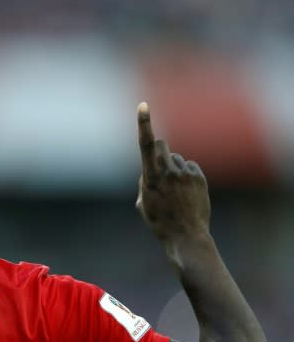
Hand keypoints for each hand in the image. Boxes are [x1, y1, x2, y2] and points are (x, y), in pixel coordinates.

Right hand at [136, 102, 209, 242]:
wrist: (186, 236)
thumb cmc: (159, 221)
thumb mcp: (142, 202)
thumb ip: (145, 180)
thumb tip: (151, 169)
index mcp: (150, 177)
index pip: (146, 144)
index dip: (144, 123)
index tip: (143, 105)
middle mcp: (169, 171)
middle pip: (162, 144)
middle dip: (158, 150)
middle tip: (159, 167)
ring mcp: (186, 173)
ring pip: (175, 158)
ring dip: (172, 167)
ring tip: (174, 190)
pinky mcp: (199, 177)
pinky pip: (189, 166)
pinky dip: (185, 174)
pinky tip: (185, 192)